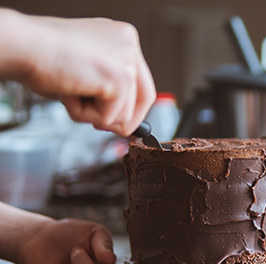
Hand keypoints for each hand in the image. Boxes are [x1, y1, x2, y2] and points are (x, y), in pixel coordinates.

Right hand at [0, 9, 155, 135]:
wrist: (22, 46)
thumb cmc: (41, 55)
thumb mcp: (85, 71)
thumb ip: (107, 89)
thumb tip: (125, 125)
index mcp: (121, 38)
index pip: (141, 82)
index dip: (130, 108)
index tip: (117, 122)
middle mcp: (129, 44)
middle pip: (144, 99)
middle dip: (122, 120)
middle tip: (98, 124)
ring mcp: (127, 60)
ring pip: (125, 114)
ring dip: (92, 114)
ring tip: (70, 91)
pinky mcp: (121, 78)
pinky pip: (108, 118)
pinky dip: (84, 114)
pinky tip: (69, 92)